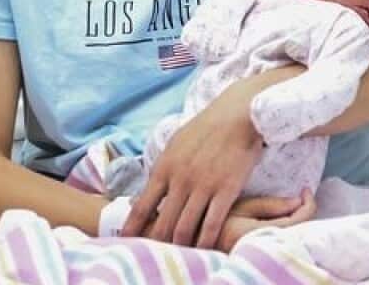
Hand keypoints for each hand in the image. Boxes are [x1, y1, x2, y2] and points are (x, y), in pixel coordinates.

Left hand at [123, 78, 264, 247]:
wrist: (240, 113)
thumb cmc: (209, 126)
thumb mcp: (177, 143)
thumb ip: (164, 168)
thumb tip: (152, 188)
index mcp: (164, 167)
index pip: (141, 206)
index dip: (133, 228)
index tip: (128, 241)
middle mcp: (180, 180)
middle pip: (162, 223)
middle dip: (158, 243)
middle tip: (159, 253)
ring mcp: (203, 186)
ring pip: (184, 228)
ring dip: (181, 246)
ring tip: (182, 254)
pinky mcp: (226, 190)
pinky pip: (211, 224)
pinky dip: (205, 241)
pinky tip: (205, 250)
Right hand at [216, 189, 316, 252]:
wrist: (200, 241)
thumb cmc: (218, 221)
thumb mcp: (242, 206)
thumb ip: (270, 205)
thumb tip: (298, 202)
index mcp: (258, 233)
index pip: (296, 221)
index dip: (308, 204)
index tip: (306, 190)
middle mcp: (264, 248)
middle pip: (300, 232)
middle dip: (305, 213)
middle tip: (303, 197)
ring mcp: (265, 255)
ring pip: (294, 239)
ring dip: (299, 222)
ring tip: (295, 207)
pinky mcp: (263, 257)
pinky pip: (286, 243)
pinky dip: (292, 230)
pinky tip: (287, 220)